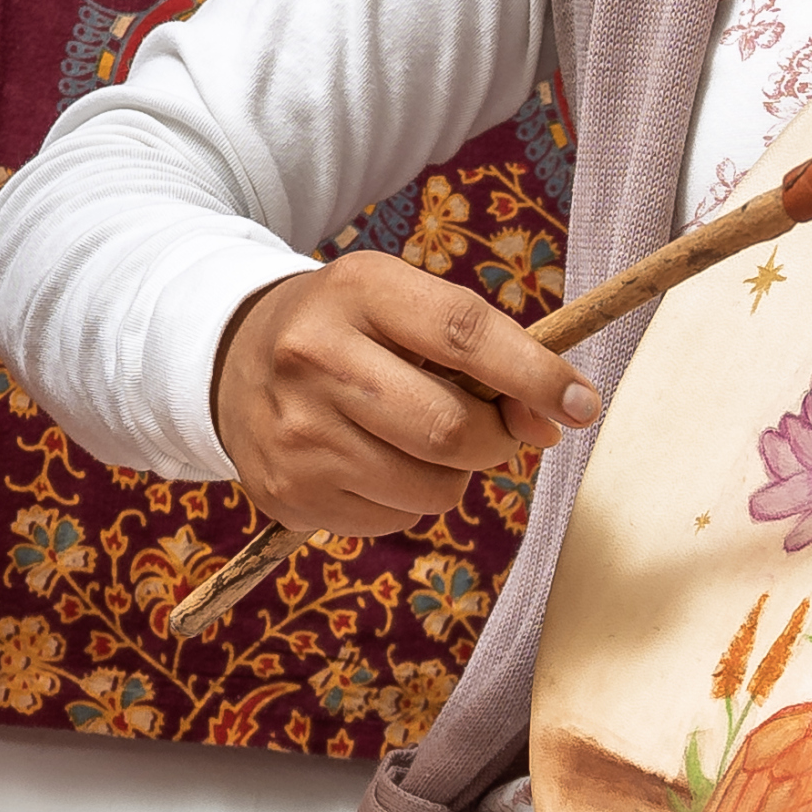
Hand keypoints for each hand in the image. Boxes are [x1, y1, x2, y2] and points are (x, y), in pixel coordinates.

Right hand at [210, 253, 590, 536]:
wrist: (230, 361)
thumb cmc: (349, 330)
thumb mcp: (404, 308)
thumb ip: (485, 352)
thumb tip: (553, 420)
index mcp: (357, 290)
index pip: (467, 334)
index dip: (537, 374)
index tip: (581, 403)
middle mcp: (315, 358)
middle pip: (452, 430)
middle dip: (496, 440)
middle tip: (495, 429)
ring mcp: (297, 433)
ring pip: (432, 488)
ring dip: (454, 475)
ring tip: (418, 441)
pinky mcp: (288, 493)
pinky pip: (395, 520)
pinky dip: (407, 500)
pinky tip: (374, 464)